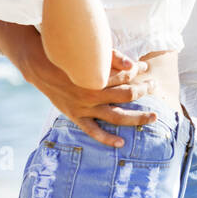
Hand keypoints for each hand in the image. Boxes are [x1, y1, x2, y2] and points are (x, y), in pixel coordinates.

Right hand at [25, 48, 159, 146]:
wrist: (41, 67)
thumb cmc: (69, 58)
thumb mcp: (89, 54)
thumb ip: (112, 58)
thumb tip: (133, 65)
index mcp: (97, 75)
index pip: (126, 74)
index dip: (139, 70)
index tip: (145, 68)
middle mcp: (93, 93)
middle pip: (127, 95)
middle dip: (144, 90)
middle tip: (154, 86)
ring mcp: (85, 107)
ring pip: (116, 116)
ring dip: (137, 117)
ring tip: (154, 117)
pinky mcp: (76, 116)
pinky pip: (93, 131)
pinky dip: (107, 138)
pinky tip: (121, 143)